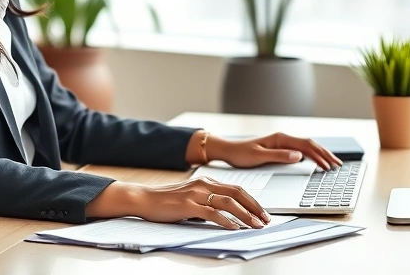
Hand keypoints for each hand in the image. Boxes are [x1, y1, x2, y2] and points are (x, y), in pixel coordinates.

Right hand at [85, 177, 269, 229]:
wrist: (143, 199)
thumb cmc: (166, 201)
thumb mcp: (191, 197)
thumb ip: (207, 201)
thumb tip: (226, 214)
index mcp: (206, 181)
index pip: (237, 189)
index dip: (253, 200)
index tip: (263, 212)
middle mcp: (204, 184)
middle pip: (238, 193)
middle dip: (255, 207)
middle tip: (266, 220)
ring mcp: (196, 194)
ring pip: (228, 202)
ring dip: (245, 215)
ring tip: (255, 225)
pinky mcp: (188, 205)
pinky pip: (212, 213)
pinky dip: (226, 221)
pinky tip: (234, 227)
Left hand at [206, 132, 342, 169]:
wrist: (228, 151)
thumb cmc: (241, 154)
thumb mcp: (259, 157)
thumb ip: (279, 156)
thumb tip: (299, 156)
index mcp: (280, 139)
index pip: (306, 146)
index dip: (320, 155)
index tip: (329, 165)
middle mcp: (283, 138)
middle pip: (310, 144)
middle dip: (325, 154)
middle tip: (338, 165)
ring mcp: (282, 143)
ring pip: (307, 147)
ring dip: (321, 154)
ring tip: (333, 164)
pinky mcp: (280, 148)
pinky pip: (301, 151)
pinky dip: (312, 156)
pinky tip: (317, 162)